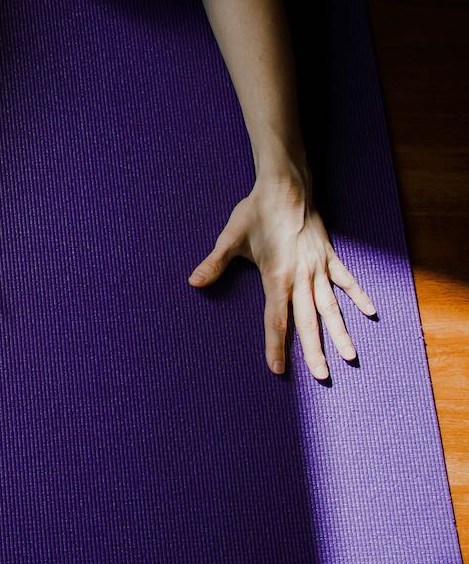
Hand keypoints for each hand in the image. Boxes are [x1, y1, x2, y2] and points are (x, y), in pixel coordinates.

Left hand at [190, 177, 375, 379]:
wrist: (286, 186)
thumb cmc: (256, 212)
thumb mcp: (231, 237)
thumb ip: (214, 263)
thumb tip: (193, 283)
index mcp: (277, 276)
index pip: (276, 319)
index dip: (276, 346)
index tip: (277, 369)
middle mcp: (302, 276)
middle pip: (308, 320)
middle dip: (314, 350)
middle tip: (321, 376)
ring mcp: (319, 267)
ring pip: (331, 306)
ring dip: (340, 332)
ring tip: (350, 357)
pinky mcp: (329, 256)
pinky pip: (347, 280)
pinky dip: (358, 296)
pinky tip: (369, 314)